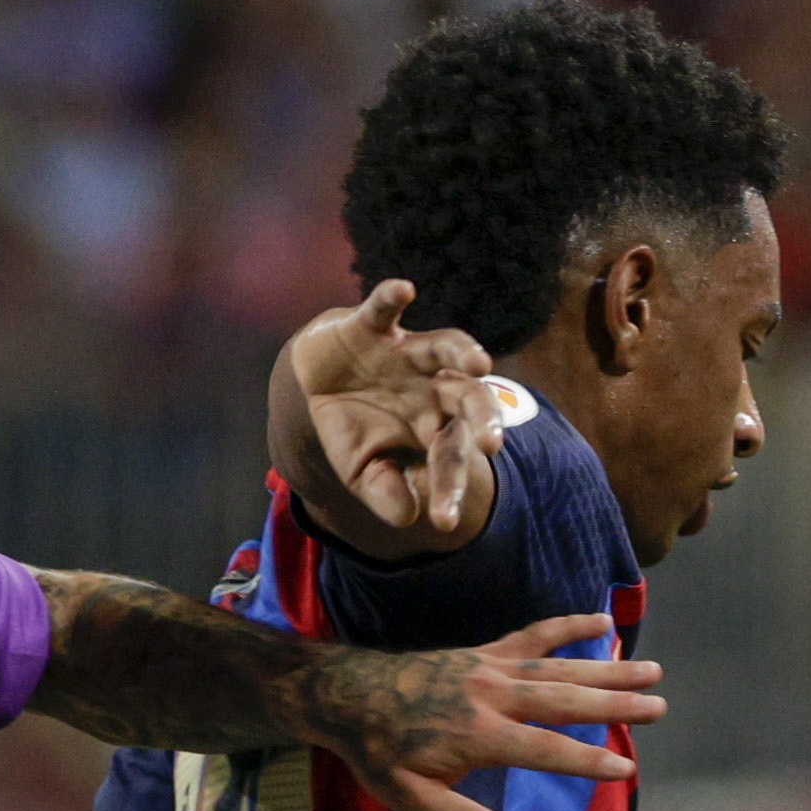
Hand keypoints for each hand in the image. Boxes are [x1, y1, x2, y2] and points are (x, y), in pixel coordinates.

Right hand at [292, 281, 506, 540]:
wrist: (317, 383)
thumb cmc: (353, 428)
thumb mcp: (362, 470)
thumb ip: (384, 490)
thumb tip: (409, 517)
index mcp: (436, 424)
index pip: (451, 455)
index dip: (448, 486)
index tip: (445, 521)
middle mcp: (432, 386)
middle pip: (468, 398)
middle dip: (483, 417)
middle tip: (494, 443)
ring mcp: (407, 353)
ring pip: (444, 347)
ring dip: (462, 351)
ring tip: (479, 362)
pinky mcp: (373, 326)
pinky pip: (385, 308)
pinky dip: (392, 296)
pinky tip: (405, 289)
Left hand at [299, 613, 663, 810]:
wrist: (347, 694)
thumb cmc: (378, 753)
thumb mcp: (408, 797)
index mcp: (478, 735)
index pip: (544, 749)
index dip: (586, 761)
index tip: (626, 769)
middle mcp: (492, 695)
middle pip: (565, 699)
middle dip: (615, 704)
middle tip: (659, 706)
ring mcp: (491, 668)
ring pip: (559, 667)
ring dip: (607, 668)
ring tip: (652, 670)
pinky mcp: (485, 652)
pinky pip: (534, 635)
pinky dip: (568, 627)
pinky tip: (602, 623)